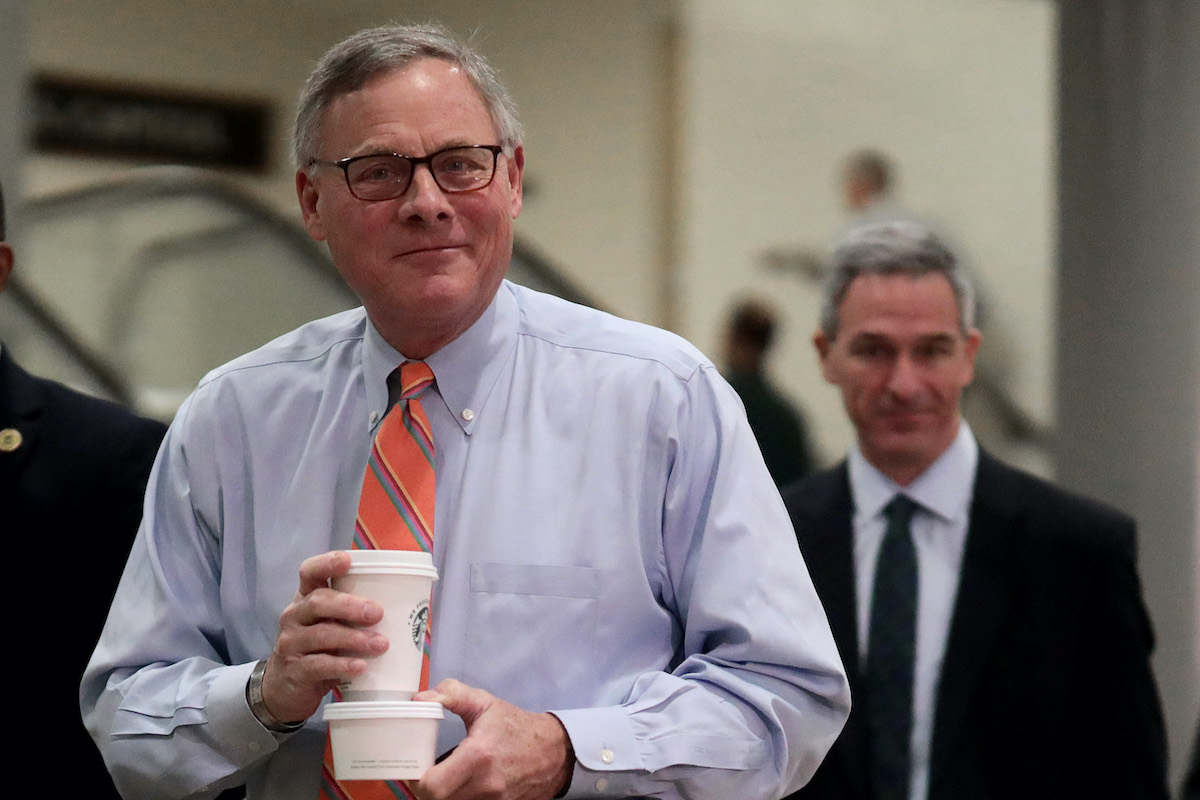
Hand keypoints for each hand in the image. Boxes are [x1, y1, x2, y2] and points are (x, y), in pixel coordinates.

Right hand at [260, 551, 388, 722]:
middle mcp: (295, 616)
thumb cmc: (320, 649)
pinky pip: (319, 665)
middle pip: (319, 601)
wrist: (287, 688)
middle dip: (350, 605)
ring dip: (354, 638)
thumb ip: (355, 614)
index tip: (348, 561)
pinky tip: (361, 667)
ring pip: (322, 634)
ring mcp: (291, 644)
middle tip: (378, 612)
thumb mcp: (332, 625)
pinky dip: (342, 665)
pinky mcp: (294, 671)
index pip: (309, 572)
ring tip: (381, 644)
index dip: (326, 563)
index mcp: (306, 598)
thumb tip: (407, 606)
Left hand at [412, 679, 574, 799]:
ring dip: (444, 794)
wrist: (554, 751)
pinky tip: (462, 784)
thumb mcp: (485, 703)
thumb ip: (451, 695)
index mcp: (478, 757)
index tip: (415, 767)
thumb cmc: (516, 727)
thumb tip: (421, 698)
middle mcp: (485, 785)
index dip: (416, 781)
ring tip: (444, 778)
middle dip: (426, 790)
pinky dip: (460, 798)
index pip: (432, 788)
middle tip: (425, 774)